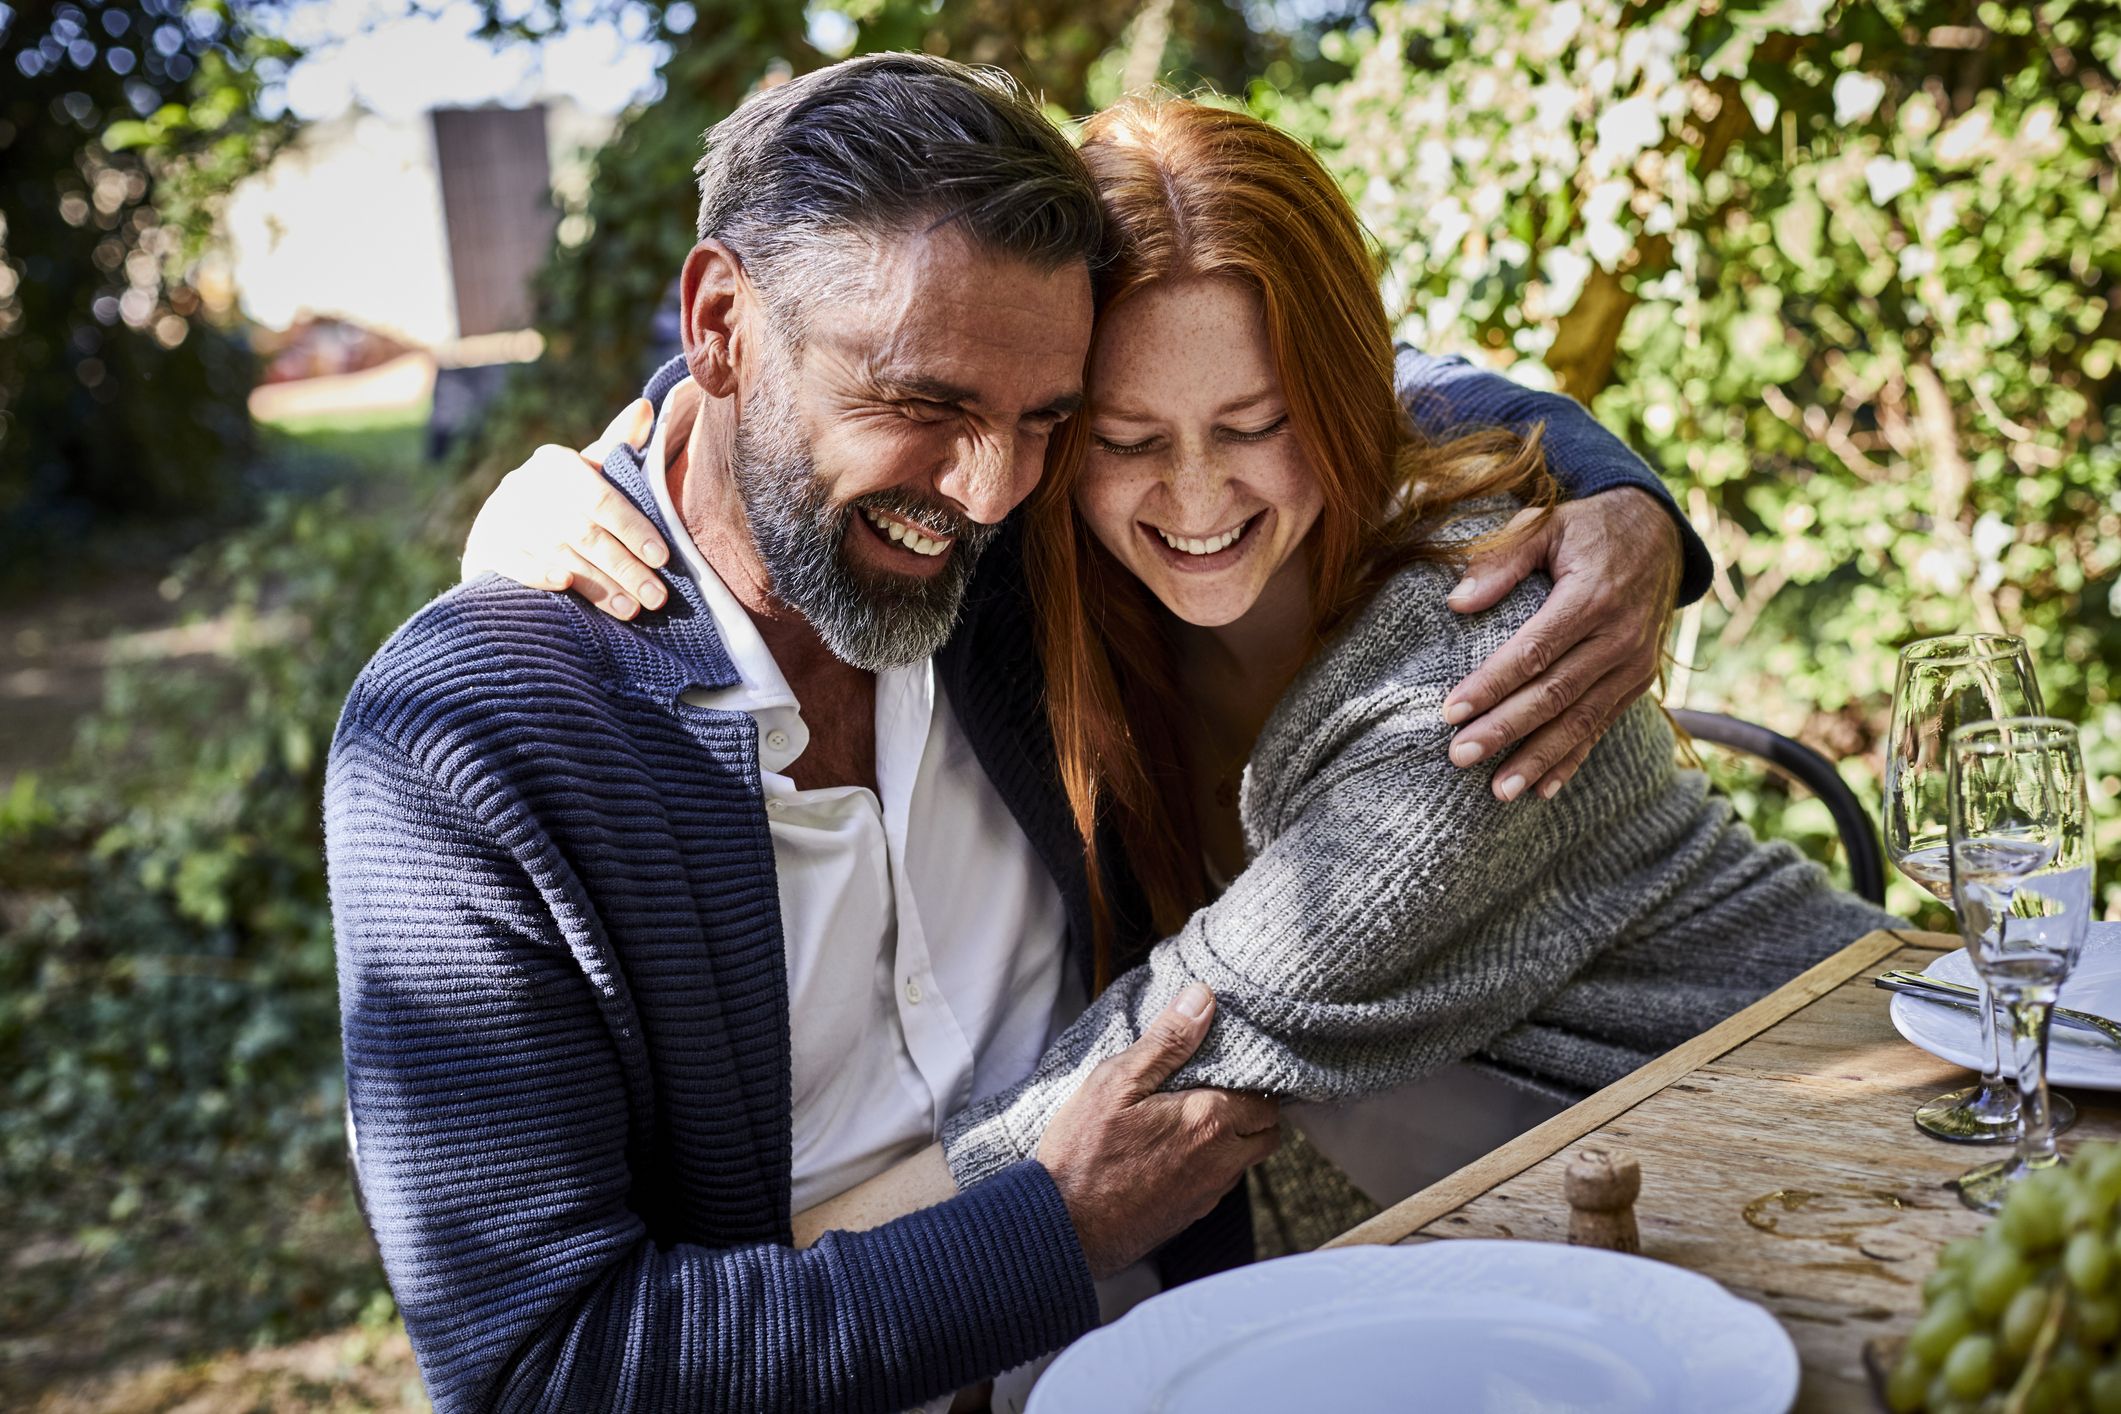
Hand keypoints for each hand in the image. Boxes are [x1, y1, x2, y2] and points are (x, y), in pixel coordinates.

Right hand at [460, 399, 669, 619]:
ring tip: (631, 609)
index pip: (601, 496)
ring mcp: (502, 517)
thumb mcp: (586, 472)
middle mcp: (526, 486)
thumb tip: (644, 408)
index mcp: (556, 464)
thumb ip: (616, 446)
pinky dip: (539, 574)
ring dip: (596, 584)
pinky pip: (514, 563)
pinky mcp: (485, 547)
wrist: (501, 530)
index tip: (662, 557)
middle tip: (656, 596)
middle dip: (624, 567)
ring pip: (557, 553)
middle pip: (584, 532)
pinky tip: (566, 588)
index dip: (633, 527)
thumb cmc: (562, 500)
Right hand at [1035, 984, 1280, 1279]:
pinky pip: (1219, 1185)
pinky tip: (1176, 1152)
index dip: (1254, 1079)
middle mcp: (1221, 1161)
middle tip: (1219, 1090)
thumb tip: (1204, 999)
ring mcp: (1207, 1195)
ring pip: (1245, 1161)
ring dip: (1235, 1140)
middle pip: (1267, 1132)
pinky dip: (1212, 1166)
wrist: (1063, 1226)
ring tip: (1196, 1118)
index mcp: (1209, 1120)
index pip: (1266, 1097)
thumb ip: (1166, 1041)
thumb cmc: (1084, 1151)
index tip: (1231, 1066)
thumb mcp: (1117, 1082)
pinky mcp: (1189, 1217)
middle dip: (1254, 1110)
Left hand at [1441, 488, 1681, 801]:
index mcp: (1591, 597)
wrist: (1659, 534)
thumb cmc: (1588, 530)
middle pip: (1554, 694)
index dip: (1492, 684)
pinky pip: (1602, 727)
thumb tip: (1456, 602)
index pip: (1534, 651)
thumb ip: (1502, 560)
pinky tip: (1542, 789)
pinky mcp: (1638, 683)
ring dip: (1538, 759)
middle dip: (1505, 730)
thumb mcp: (1546, 525)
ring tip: (1498, 791)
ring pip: (1580, 721)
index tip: (1450, 711)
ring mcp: (1634, 666)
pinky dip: (1572, 760)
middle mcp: (1619, 637)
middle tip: (1460, 757)